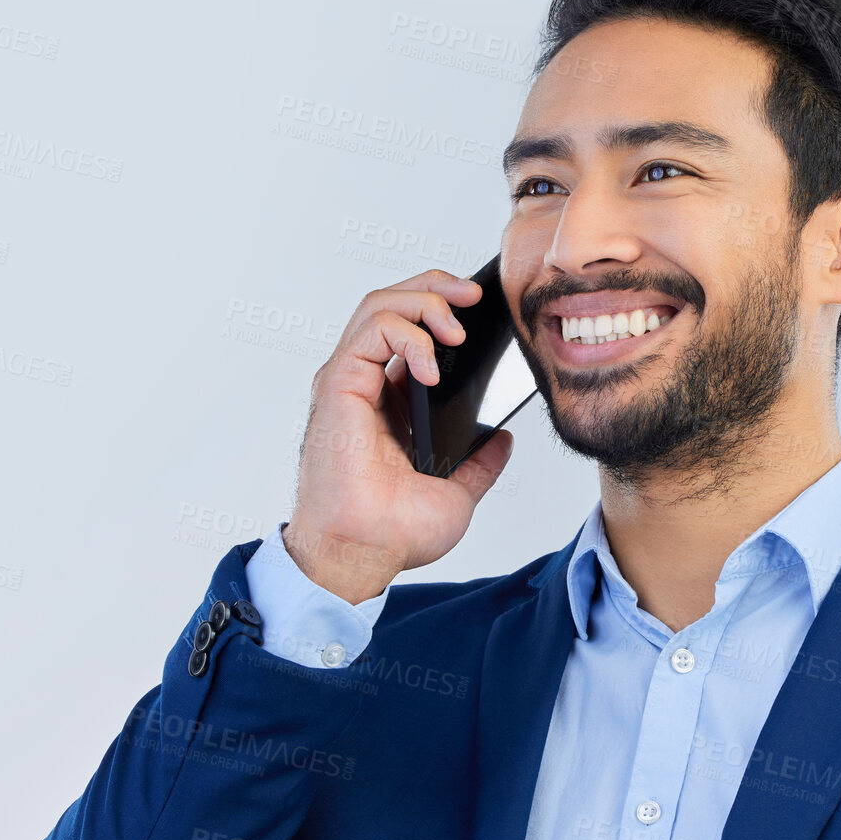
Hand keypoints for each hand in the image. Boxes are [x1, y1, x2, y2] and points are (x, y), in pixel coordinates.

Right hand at [284, 268, 514, 602]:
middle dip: (436, 287)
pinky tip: (434, 363)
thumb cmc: (394, 533)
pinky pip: (372, 330)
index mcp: (391, 405)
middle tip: (474, 293)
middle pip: (393, 306)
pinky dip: (408, 333)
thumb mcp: (457, 493)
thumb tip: (501, 439)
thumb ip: (479, 464)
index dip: (443, 310)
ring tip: (458, 325)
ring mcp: (350, 381)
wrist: (365, 552)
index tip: (482, 310)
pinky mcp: (339, 384)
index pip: (412, 333)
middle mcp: (367, 386)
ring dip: (424, 300)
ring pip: (379, 306)